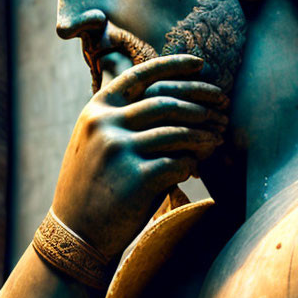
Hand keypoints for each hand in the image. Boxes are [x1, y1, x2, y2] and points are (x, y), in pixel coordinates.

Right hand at [51, 54, 227, 258]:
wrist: (76, 234)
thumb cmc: (92, 185)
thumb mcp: (93, 140)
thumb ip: (121, 117)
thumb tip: (169, 96)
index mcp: (97, 110)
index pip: (140, 76)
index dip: (173, 65)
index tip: (200, 64)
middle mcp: (106, 125)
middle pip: (166, 103)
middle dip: (199, 104)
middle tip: (221, 109)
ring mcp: (120, 151)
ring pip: (177, 132)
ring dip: (202, 136)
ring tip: (216, 140)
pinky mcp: (137, 179)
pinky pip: (178, 163)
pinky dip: (191, 163)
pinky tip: (194, 168)